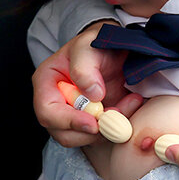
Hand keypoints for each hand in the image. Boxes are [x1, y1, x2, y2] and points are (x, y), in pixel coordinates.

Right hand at [32, 20, 142, 146]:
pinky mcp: (94, 120)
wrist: (115, 46)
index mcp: (47, 83)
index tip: (93, 122)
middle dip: (91, 131)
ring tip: (129, 102)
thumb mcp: (88, 45)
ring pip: (84, 138)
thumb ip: (85, 67)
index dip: (69, 121)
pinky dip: (119, 124)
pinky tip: (132, 102)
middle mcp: (57, 102)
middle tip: (116, 116)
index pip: (47, 112)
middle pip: (63, 133)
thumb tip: (93, 95)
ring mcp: (75, 114)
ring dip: (108, 127)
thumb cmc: (95, 42)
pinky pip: (103, 133)